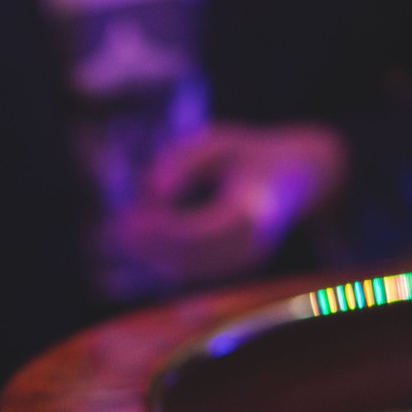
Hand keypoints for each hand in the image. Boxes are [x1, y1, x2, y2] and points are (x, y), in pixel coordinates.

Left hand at [97, 122, 347, 301]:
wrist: (298, 178)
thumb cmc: (252, 155)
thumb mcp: (219, 142)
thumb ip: (184, 160)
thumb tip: (149, 191)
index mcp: (258, 208)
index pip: (205, 230)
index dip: (164, 229)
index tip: (130, 217)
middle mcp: (254, 242)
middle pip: (194, 256)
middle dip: (151, 246)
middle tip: (113, 229)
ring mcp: (245, 260)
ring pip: (190, 269)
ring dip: (150, 255)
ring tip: (117, 232)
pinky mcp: (232, 266)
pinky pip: (192, 269)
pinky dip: (159, 257)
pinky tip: (135, 239)